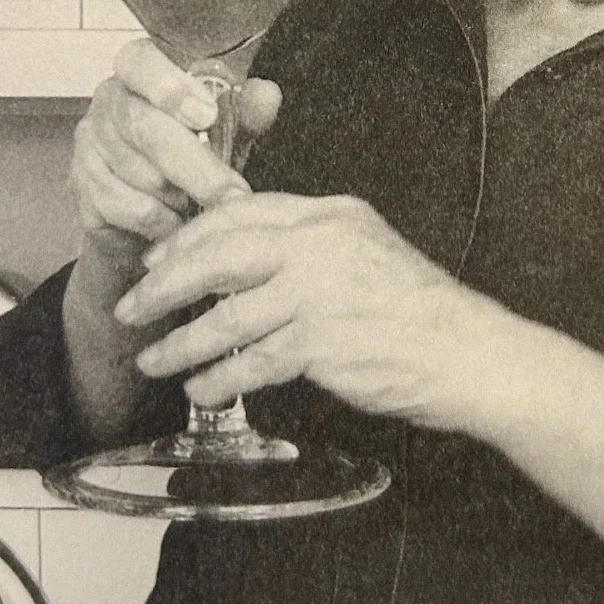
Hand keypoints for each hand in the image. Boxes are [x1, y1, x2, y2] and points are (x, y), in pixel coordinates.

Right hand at [72, 38, 281, 244]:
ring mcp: (90, 144)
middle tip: (232, 194)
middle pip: (145, 128)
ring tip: (201, 205)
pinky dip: (159, 220)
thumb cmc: (192, 156)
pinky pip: (125, 206)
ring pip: (137, 173)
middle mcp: (108, 102)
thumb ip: (245, 111)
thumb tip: (266, 96)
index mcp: (142, 73)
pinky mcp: (82, 186)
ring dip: (180, 196)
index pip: (140, 61)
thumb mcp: (226, 130)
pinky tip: (175, 220)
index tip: (207, 116)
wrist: (152, 214)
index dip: (170, 87)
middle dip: (195, 166)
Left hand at [119, 192, 473, 423]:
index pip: (239, 212)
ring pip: (225, 315)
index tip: (158, 258)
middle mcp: (320, 244)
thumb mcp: (368, 251)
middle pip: (217, 255)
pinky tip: (204, 390)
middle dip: (164, 283)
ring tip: (156, 359)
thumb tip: (248, 261)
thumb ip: (312, 247)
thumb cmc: (421, 311)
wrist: (470, 352)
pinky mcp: (320, 343)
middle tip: (134, 306)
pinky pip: (249, 362)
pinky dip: (218, 380)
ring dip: (180, 343)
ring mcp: (318, 293)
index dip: (189, 237)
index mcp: (330, 215)